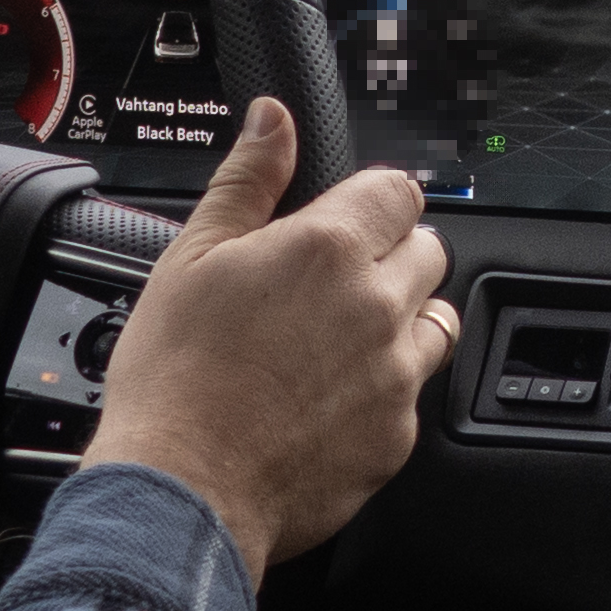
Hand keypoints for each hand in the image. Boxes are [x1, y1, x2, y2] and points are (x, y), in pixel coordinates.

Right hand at [85, 100, 454, 581]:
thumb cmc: (174, 377)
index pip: (398, 190)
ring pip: (436, 322)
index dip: (372, 199)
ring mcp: (395, 376)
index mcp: (328, 248)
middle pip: (428, 250)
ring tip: (340, 339)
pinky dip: (384, 391)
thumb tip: (274, 119)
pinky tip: (330, 400)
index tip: (348, 216)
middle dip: (392, 253)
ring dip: (404, 318)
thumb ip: (247, 180)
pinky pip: (413, 395)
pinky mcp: (396, 437)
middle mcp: (377, 306)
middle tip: (332, 281)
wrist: (181, 490)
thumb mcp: (192, 257)